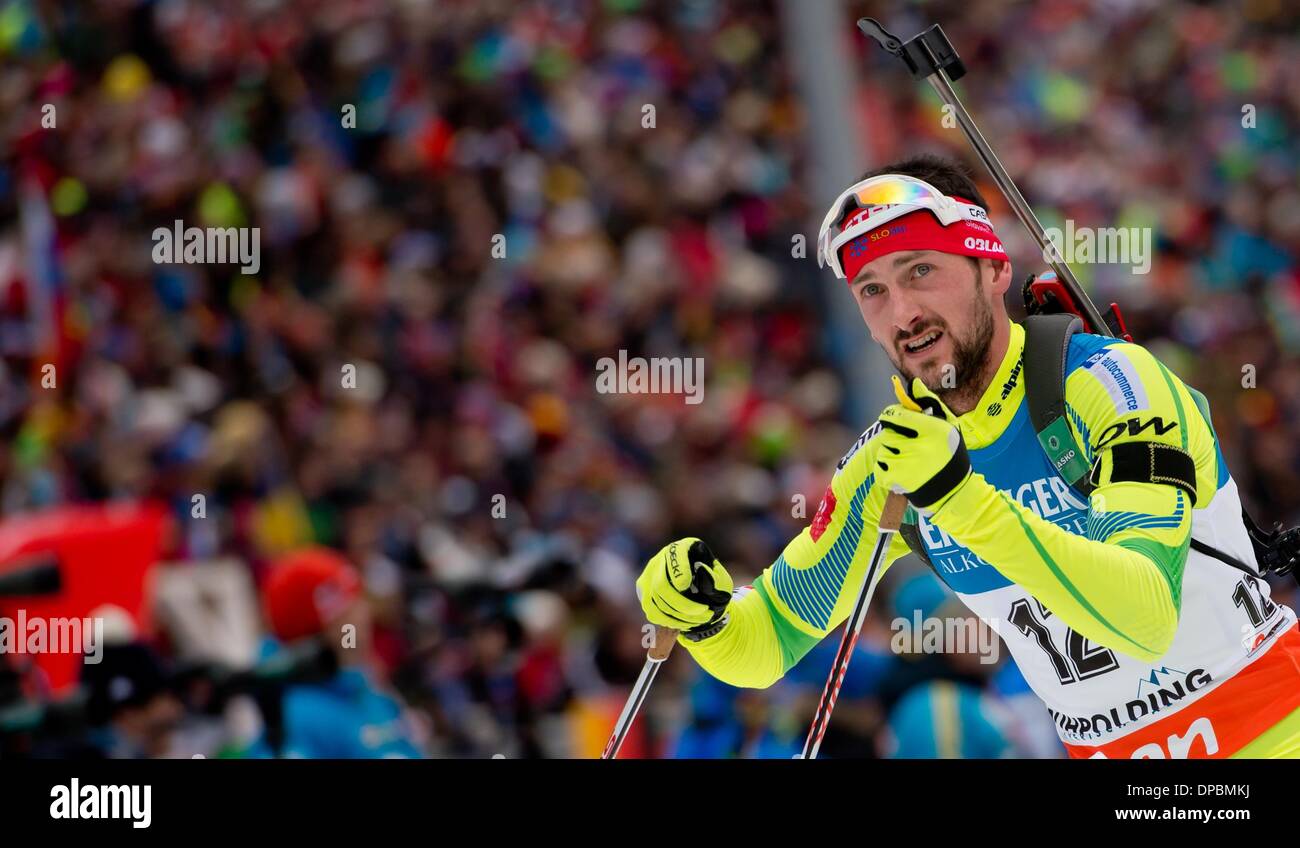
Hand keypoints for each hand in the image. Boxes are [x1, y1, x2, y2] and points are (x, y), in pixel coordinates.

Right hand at [635, 538, 733, 635]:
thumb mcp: (722, 583)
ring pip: (656, 601)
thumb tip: (700, 570)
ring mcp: (649, 576)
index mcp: (684, 548)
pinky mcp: (644, 593)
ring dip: (680, 616)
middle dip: (683, 604)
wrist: (704, 599)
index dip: (677, 570)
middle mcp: (662, 558)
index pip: (674, 555)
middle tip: (704, 612)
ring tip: (701, 620)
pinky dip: (670, 621)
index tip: (685, 586)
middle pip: (661, 584)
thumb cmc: (714, 587)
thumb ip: (715, 579)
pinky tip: (685, 623)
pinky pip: (652, 612)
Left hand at [874, 376, 971, 510]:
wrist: (954, 493)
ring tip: (905, 458)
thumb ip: (930, 403)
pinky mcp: (898, 481)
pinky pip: (880, 468)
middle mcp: (920, 447)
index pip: (899, 415)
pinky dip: (886, 469)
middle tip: (905, 442)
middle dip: (894, 436)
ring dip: (890, 452)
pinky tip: (901, 471)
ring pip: (883, 450)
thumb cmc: (950, 454)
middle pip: (889, 433)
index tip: (892, 417)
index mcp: (933, 430)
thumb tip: (914, 384)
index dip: (892, 414)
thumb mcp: (948, 426)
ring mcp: (907, 465)